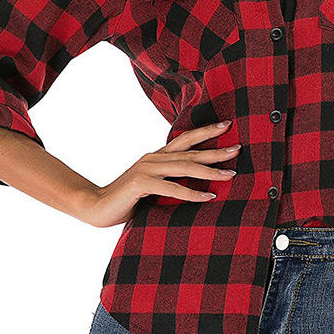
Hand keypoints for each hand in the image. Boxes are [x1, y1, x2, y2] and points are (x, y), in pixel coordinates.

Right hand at [74, 120, 240, 226]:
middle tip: (238, 148)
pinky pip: (172, 188)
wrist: (95, 207)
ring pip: (184, 168)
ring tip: (230, 174)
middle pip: (190, 152)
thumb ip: (171, 183)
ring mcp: (146, 169)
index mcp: (157, 157)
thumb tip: (199, 187)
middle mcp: (153, 159)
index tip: (227, 126)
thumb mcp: (153, 188)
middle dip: (216, 150)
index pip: (185, 140)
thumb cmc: (127, 200)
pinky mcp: (141, 184)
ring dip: (210, 171)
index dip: (206, 131)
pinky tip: (209, 196)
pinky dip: (192, 193)